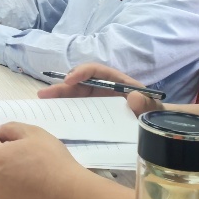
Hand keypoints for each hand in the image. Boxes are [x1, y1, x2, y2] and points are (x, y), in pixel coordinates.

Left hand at [0, 123, 86, 198]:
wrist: (70, 195)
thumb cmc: (52, 160)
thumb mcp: (34, 133)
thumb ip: (11, 128)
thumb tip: (0, 133)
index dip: (0, 139)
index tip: (16, 143)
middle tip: (19, 158)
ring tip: (22, 174)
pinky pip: (2, 197)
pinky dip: (9, 192)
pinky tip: (27, 190)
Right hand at [38, 61, 162, 116]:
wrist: (155, 127)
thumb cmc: (153, 114)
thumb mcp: (153, 109)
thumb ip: (146, 104)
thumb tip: (134, 97)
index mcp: (116, 82)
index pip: (96, 71)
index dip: (82, 72)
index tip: (70, 80)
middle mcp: (103, 88)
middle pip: (80, 82)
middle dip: (62, 86)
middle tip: (46, 94)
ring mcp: (97, 100)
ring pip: (75, 94)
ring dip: (59, 96)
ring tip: (43, 100)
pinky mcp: (93, 112)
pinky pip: (77, 108)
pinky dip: (65, 109)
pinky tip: (54, 112)